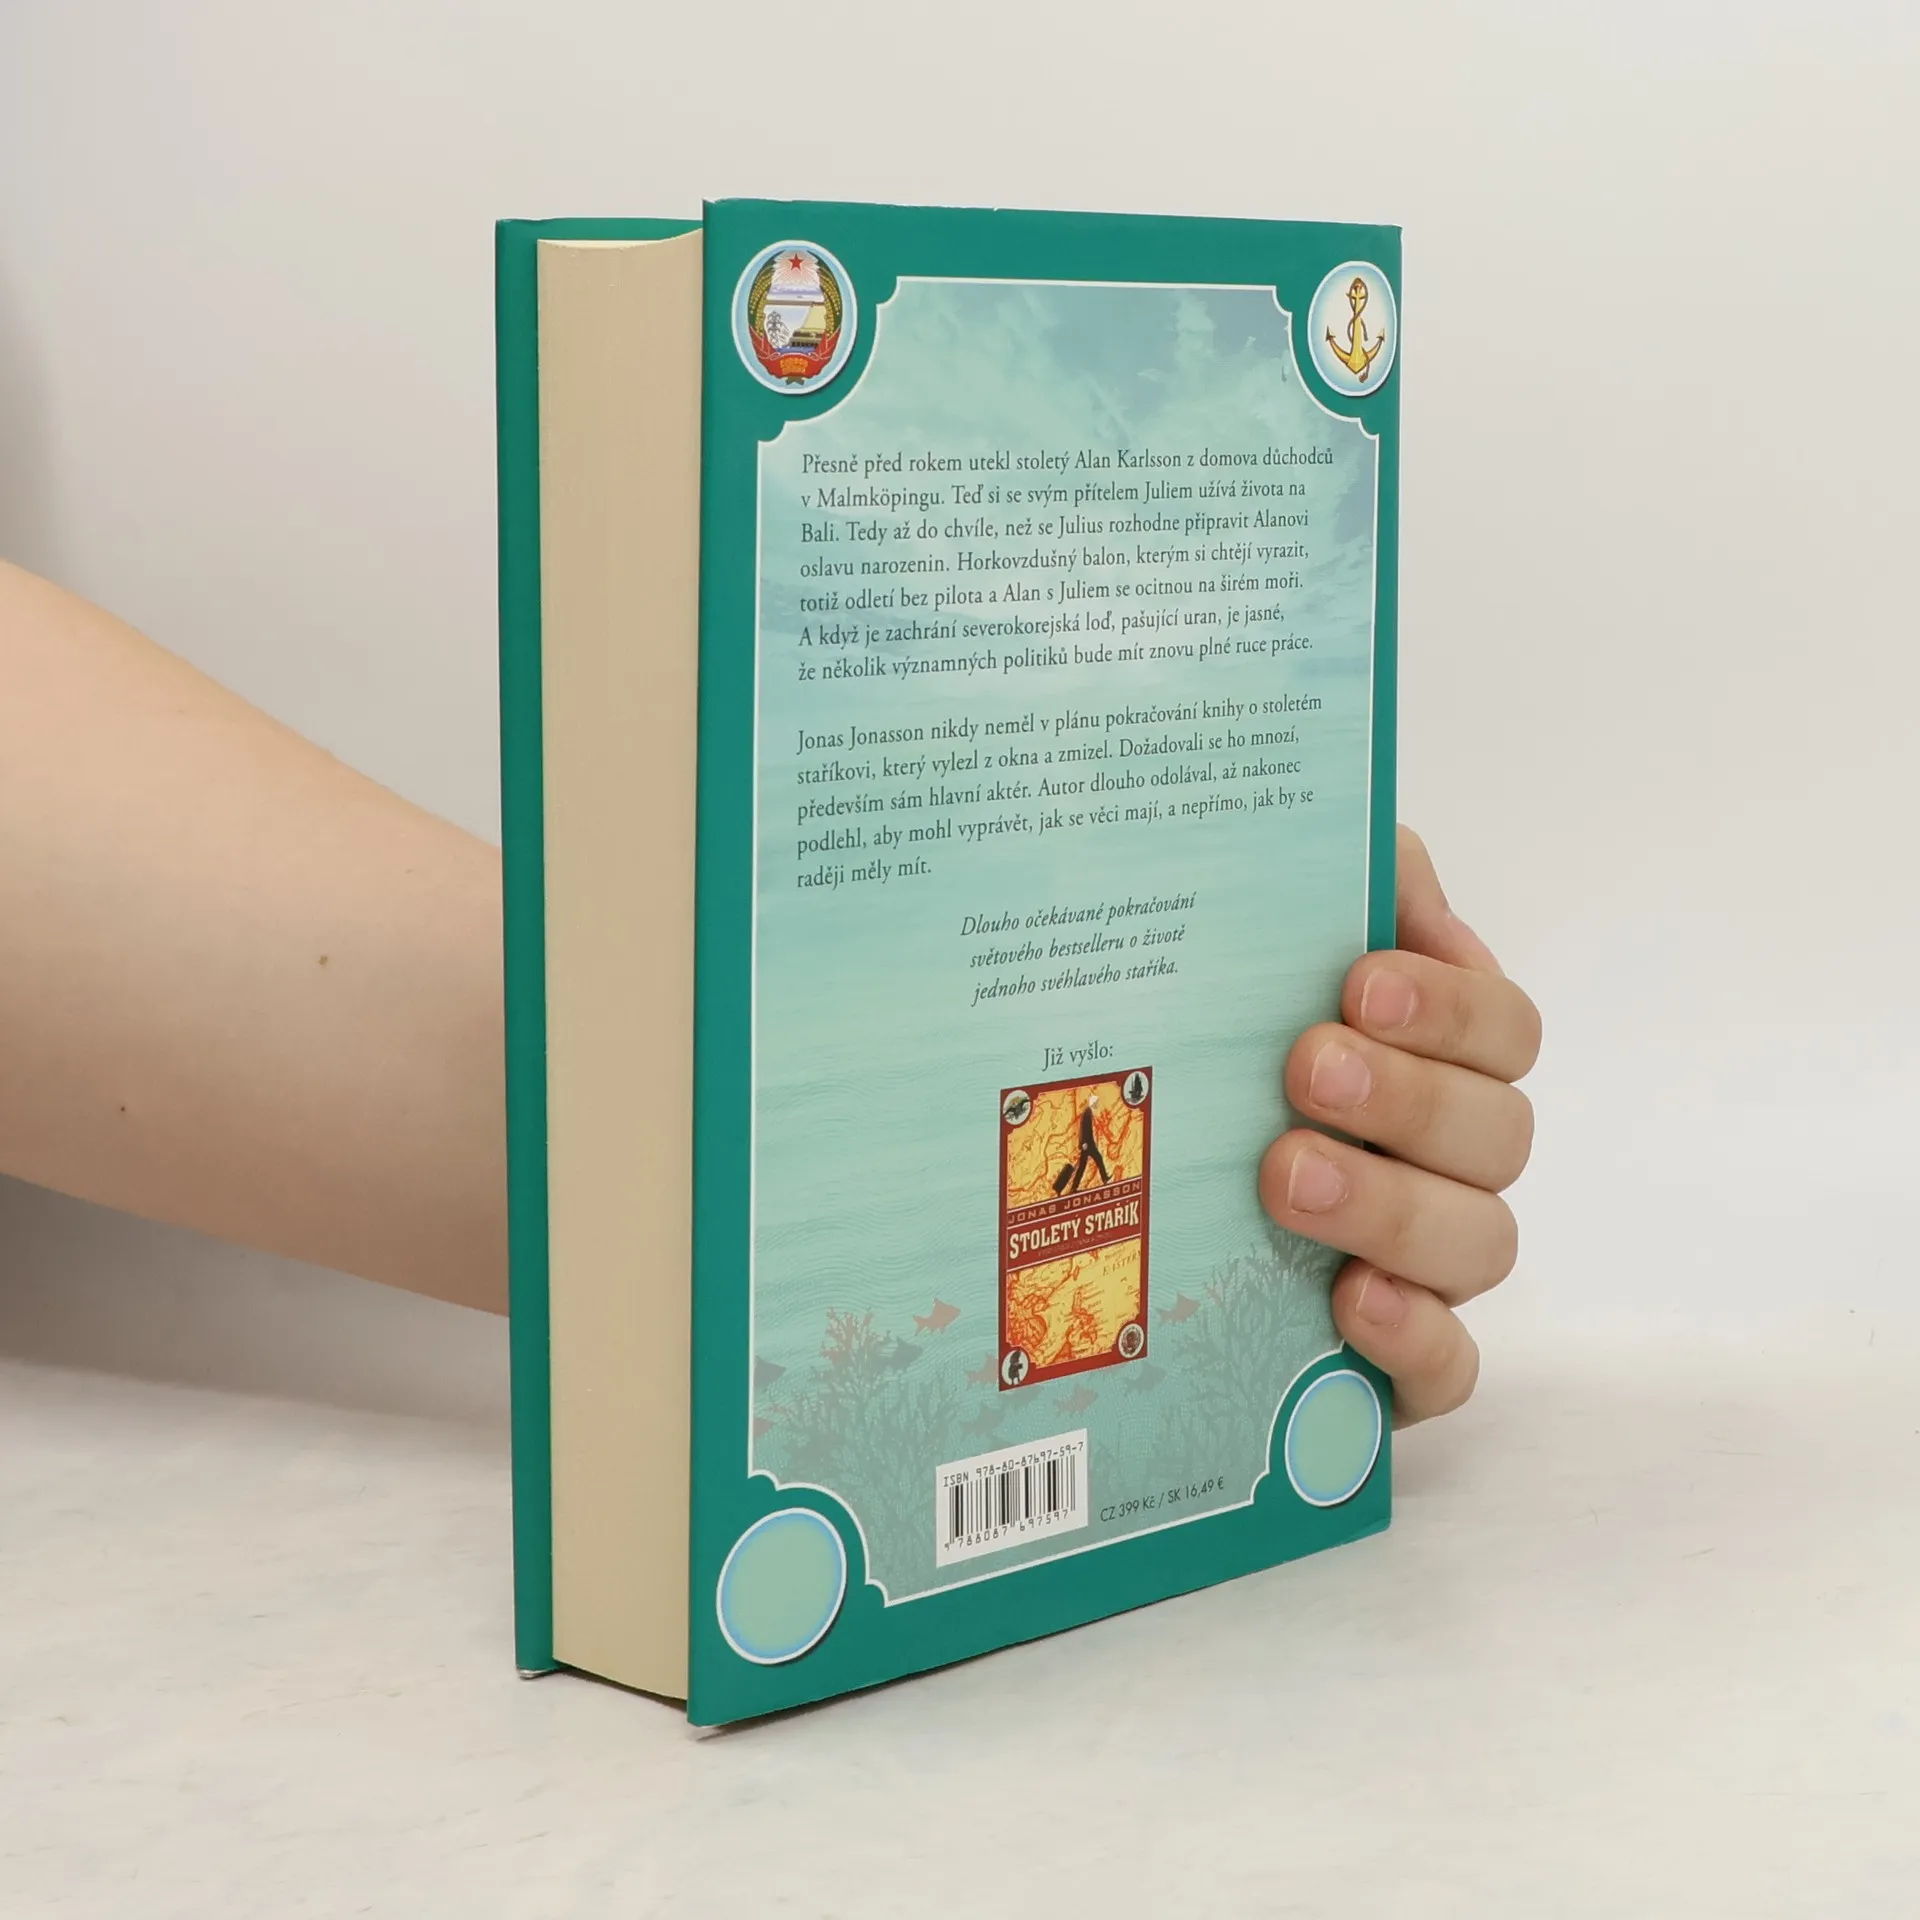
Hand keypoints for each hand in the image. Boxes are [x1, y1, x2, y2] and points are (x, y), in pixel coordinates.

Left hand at [1259, 826, 1539, 1425]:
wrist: (1111, 1163)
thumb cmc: (1213, 1037)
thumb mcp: (1260, 931)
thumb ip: (1341, 878)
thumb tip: (1382, 873)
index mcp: (1438, 1058)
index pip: (1502, 1029)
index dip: (1451, 1008)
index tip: (1359, 986)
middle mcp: (1448, 1161)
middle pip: (1497, 1135)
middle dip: (1408, 1097)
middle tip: (1306, 1071)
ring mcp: (1427, 1264)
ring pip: (1479, 1244)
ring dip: (1393, 1206)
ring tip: (1287, 1176)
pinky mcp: (1390, 1359)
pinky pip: (1450, 1369)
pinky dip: (1417, 1339)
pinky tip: (1352, 1301)